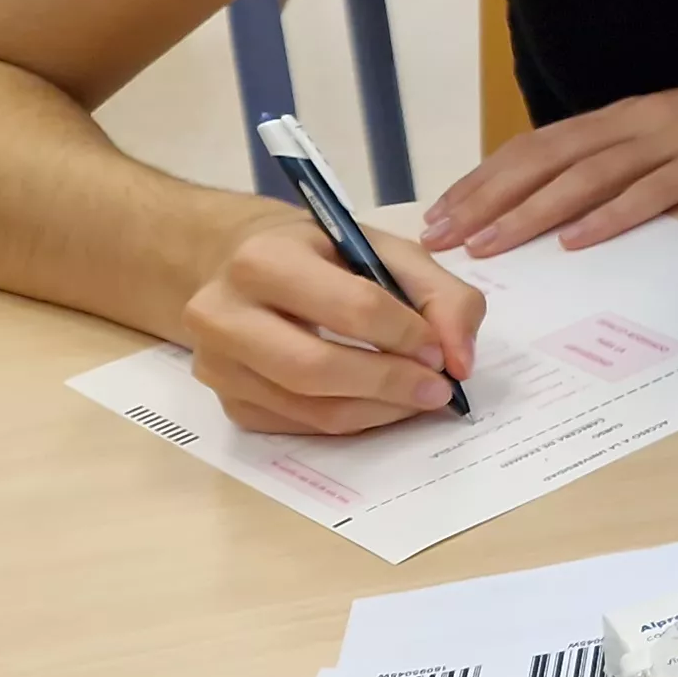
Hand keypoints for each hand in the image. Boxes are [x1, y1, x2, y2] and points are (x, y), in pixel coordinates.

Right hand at [180, 216, 485, 434]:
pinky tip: (379, 403)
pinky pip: (300, 426)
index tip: (440, 350)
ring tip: (417, 398)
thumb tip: (461, 361)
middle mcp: (222, 313)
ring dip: (379, 410)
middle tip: (438, 389)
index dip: (406, 334)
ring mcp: (217, 365)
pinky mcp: (226, 403)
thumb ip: (441, 295)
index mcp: (263, 259)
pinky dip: (352, 420)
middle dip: (391, 383)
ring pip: (310, 408)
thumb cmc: (321, 254)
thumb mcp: (385, 250)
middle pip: (317, 368)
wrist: (239, 266)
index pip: (350, 306)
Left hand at [420, 78, 677, 257]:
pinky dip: (613, 214)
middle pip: (548, 158)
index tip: (441, 212)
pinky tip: (580, 239)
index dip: (484, 177)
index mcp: (626, 115)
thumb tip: (568, 201)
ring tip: (492, 244)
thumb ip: (628, 160)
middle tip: (443, 236)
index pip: (538, 144)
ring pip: (589, 175)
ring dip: (533, 211)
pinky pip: (656, 189)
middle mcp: (641, 120)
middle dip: (488, 197)